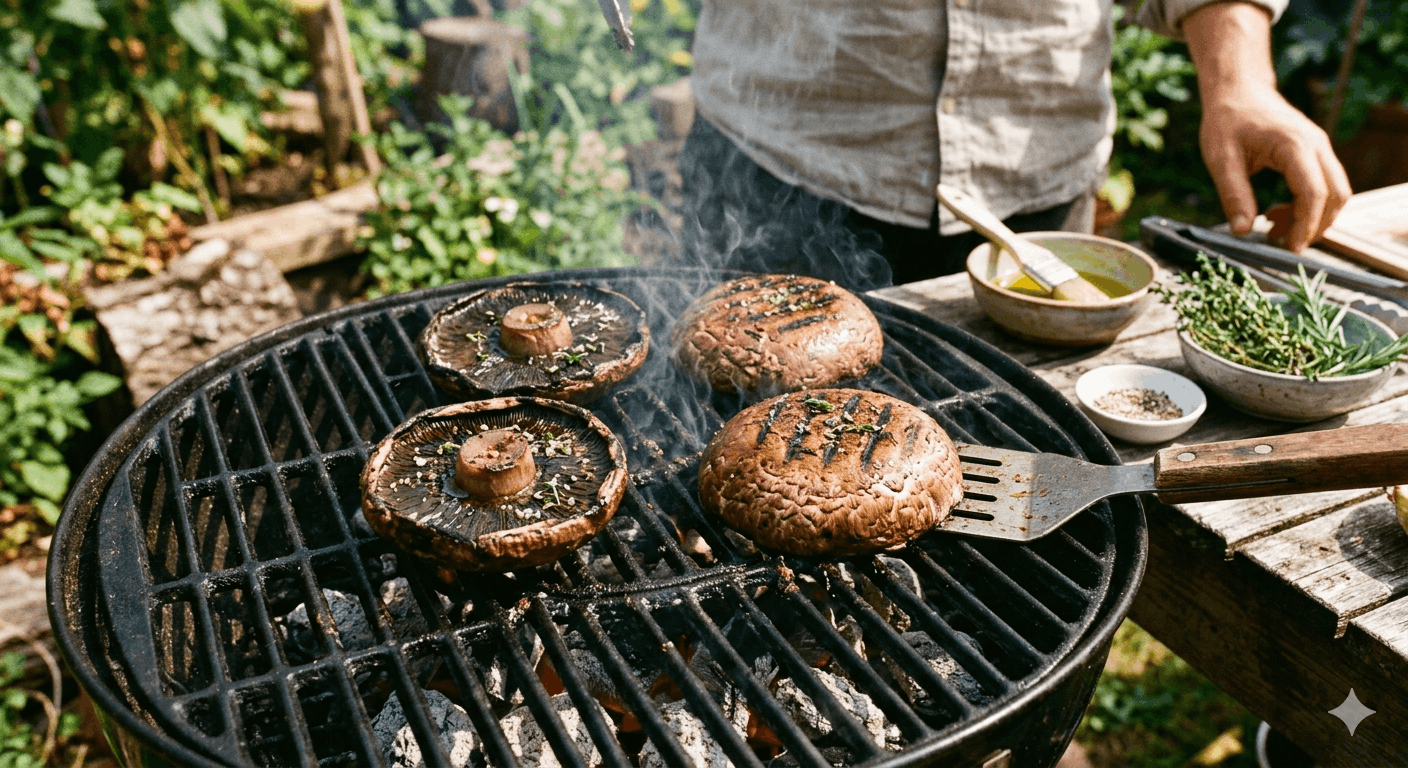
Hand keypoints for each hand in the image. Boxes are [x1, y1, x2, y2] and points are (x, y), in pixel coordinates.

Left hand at [1183, 2, 1351, 251]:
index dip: (1305, 225)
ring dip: (1312, 218)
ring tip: (1274, 228)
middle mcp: (1317, 145)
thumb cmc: (1227, 120)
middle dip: (1315, 226)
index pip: (1313, 192)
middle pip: (1335, 195)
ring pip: (1335, 192)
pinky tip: (1276, 213)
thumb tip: (1242, 231)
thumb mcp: (1221, 160)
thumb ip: (1233, 195)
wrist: (1238, 91)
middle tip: (1283, 245)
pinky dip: (1308, 206)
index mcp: (1294, 145)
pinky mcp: (1315, 153)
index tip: (1290, 249)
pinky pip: (1325, 185)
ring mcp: (1320, 147)